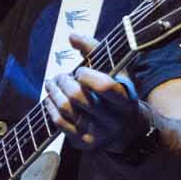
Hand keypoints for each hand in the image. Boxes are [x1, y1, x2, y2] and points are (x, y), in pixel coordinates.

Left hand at [49, 33, 151, 154]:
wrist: (129, 130)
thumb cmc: (119, 94)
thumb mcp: (117, 72)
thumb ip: (96, 52)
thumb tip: (72, 36)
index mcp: (126, 101)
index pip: (105, 87)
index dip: (87, 75)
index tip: (79, 71)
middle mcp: (113, 121)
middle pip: (78, 97)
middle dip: (63, 82)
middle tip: (60, 76)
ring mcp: (98, 134)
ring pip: (66, 109)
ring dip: (53, 93)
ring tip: (51, 84)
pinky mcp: (84, 143)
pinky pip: (59, 123)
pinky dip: (51, 108)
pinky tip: (50, 99)